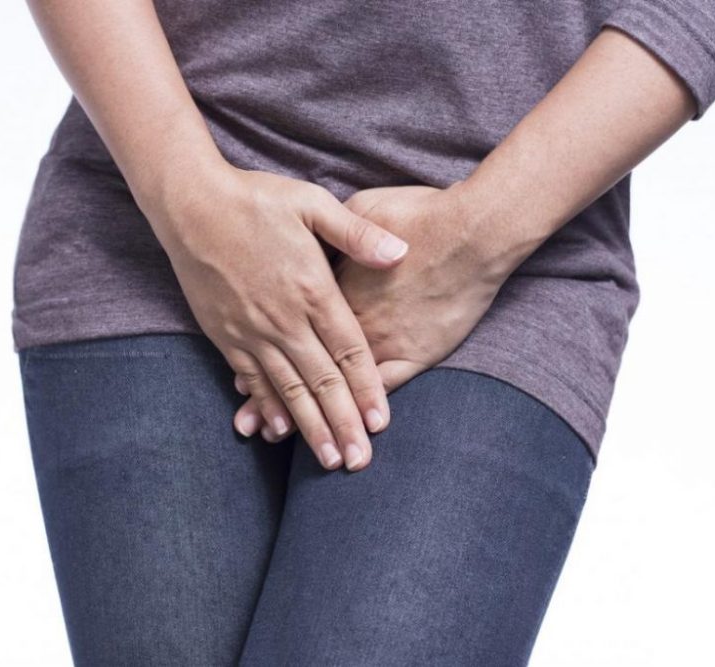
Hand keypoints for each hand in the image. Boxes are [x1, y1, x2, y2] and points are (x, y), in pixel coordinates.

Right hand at [153, 162, 410, 471]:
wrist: (190, 204)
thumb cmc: (255, 199)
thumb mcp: (312, 203)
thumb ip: (357, 234)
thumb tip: (401, 251)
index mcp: (312, 290)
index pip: (349, 350)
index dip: (367, 388)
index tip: (382, 422)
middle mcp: (284, 319)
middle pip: (321, 381)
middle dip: (343, 424)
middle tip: (360, 461)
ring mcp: (251, 330)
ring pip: (287, 389)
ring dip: (309, 427)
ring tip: (327, 459)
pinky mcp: (224, 333)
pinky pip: (250, 379)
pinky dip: (266, 406)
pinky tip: (278, 431)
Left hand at [231, 182, 533, 452]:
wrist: (474, 232)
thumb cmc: (420, 214)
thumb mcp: (364, 207)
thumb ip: (335, 230)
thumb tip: (313, 236)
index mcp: (330, 288)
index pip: (289, 329)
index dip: (264, 357)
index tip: (240, 382)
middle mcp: (352, 321)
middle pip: (305, 365)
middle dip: (275, 399)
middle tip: (248, 428)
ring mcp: (384, 339)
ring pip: (339, 385)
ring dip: (313, 414)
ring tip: (284, 441)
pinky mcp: (416, 352)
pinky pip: (382, 386)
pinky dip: (362, 407)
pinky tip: (345, 427)